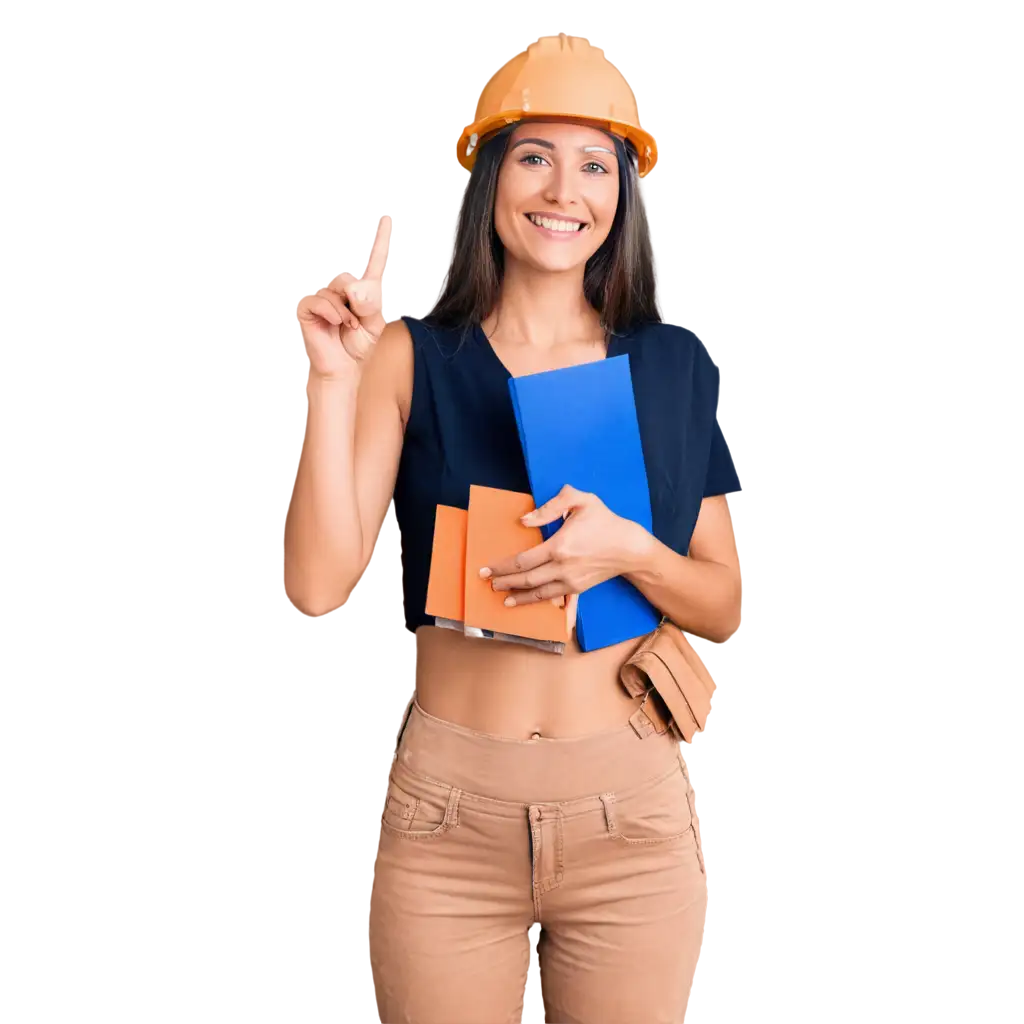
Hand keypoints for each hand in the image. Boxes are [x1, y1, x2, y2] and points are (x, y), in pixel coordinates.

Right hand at [294, 211, 393, 379]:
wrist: (342, 368)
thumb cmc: (357, 346)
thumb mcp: (374, 325)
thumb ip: (371, 304)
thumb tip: (354, 288)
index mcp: (361, 290)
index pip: (372, 261)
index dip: (380, 241)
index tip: (388, 220)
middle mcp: (339, 287)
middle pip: (350, 277)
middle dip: (358, 301)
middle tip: (358, 322)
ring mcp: (321, 294)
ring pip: (336, 287)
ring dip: (346, 312)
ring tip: (347, 327)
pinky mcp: (306, 306)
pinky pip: (319, 299)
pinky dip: (332, 313)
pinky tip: (335, 324)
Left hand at [481, 485, 651, 606]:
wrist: (630, 547)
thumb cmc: (604, 521)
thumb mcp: (581, 501)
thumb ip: (551, 506)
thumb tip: (525, 521)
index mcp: (559, 546)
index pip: (522, 561)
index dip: (501, 567)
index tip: (485, 570)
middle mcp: (562, 568)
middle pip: (526, 580)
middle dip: (504, 583)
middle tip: (488, 584)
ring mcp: (570, 582)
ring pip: (538, 594)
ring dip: (518, 598)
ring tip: (503, 599)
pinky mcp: (578, 589)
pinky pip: (554, 600)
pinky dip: (541, 605)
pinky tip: (533, 608)